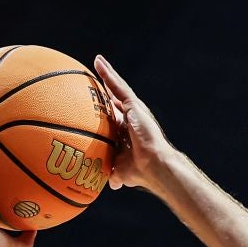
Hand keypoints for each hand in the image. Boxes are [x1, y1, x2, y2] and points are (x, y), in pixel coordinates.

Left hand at [93, 55, 176, 191]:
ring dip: (107, 75)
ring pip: (116, 88)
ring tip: (97, 62)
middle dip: (106, 89)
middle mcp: (130, 119)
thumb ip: (114, 172)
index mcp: (126, 133)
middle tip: (95, 79)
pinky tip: (98, 62)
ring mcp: (133, 111)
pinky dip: (108, 74)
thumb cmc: (139, 172)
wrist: (152, 166)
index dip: (105, 110)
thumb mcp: (120, 171)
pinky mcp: (134, 105)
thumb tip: (111, 185)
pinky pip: (117, 86)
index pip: (113, 117)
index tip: (95, 104)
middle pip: (115, 99)